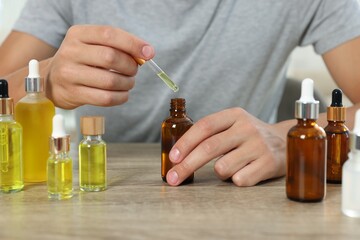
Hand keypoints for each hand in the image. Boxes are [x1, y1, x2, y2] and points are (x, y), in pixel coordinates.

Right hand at [44, 25, 154, 108]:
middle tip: (134, 70)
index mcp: (78, 34)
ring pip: (110, 81)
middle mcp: (71, 52)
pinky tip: (122, 93)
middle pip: (110, 57)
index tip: (149, 52)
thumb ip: (118, 46)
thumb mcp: (93, 45)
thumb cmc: (82, 60)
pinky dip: (121, 97)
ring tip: (128, 82)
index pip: (109, 34)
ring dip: (127, 83)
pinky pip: (105, 98)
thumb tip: (147, 53)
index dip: (132, 43)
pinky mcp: (72, 93)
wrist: (52, 79)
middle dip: (130, 66)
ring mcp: (69, 74)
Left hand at [166, 108, 287, 185]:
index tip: (173, 158)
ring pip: (222, 168)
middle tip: (173, 179)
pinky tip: (245, 172)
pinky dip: (235, 180)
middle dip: (187, 166)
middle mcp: (247, 128)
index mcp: (234, 115)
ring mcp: (259, 146)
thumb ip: (211, 133)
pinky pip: (239, 180)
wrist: (286, 142)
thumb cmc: (250, 136)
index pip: (204, 126)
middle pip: (209, 148)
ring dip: (219, 173)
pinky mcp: (269, 164)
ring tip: (230, 167)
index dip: (185, 142)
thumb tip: (178, 154)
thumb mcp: (233, 125)